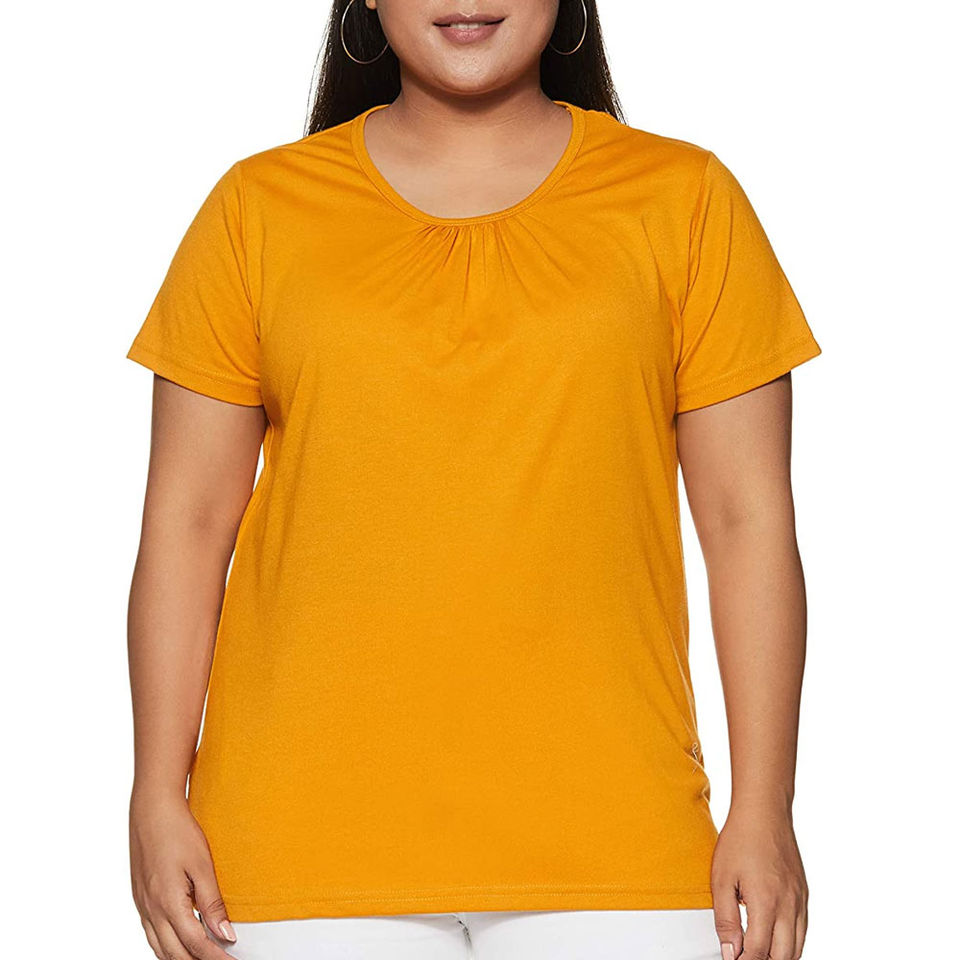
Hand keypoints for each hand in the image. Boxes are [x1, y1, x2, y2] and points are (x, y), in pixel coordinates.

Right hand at [129, 787, 236, 959]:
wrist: (151, 809)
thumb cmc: (178, 831)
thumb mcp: (202, 865)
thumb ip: (212, 903)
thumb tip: (225, 935)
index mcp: (168, 904)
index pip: (196, 945)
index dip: (217, 958)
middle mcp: (151, 911)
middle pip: (175, 954)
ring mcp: (143, 906)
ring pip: (160, 949)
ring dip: (181, 959)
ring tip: (204, 958)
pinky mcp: (140, 899)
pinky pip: (151, 935)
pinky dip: (167, 947)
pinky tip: (180, 944)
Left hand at [710, 803, 807, 959]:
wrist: (764, 811)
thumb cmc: (741, 838)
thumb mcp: (721, 878)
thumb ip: (726, 918)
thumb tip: (730, 950)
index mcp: (766, 902)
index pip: (758, 952)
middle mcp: (788, 905)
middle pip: (783, 956)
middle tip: (745, 958)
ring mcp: (800, 900)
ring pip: (797, 947)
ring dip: (779, 956)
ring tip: (758, 952)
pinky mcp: (804, 893)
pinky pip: (803, 929)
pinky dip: (791, 942)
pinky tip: (775, 939)